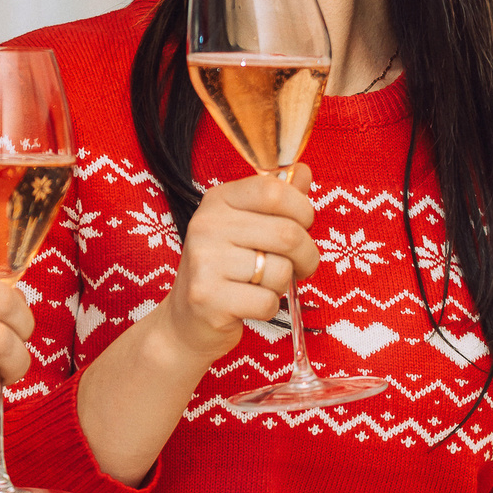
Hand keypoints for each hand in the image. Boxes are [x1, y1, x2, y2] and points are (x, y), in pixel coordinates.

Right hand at [156, 165, 318, 366]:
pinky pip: (267, 302)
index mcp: (218, 200)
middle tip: (300, 267)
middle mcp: (206, 226)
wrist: (185, 321)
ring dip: (284, 285)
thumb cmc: (224, 270)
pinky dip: (268, 308)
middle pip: (287, 233)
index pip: (274, 190)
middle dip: (306, 256)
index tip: (302, 226)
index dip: (302, 210)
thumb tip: (304, 170)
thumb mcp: (246, 227)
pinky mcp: (209, 299)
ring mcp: (204, 262)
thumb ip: (276, 200)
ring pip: (280, 271)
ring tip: (264, 285)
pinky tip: (249, 305)